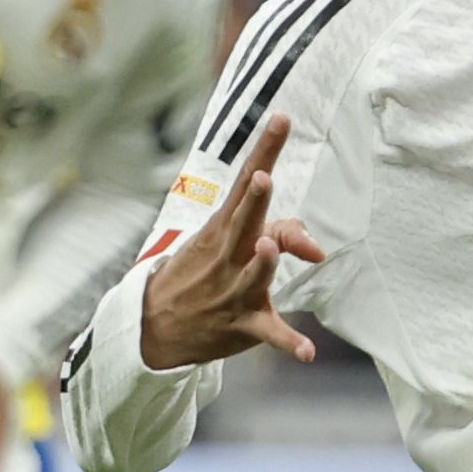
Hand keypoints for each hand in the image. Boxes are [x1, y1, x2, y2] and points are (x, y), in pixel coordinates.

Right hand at [139, 113, 328, 370]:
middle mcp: (228, 254)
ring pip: (255, 273)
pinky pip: (269, 333)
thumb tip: (316, 247)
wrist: (156, 325)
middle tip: (261, 178)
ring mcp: (234, 289)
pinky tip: (308, 352)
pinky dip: (288, 342)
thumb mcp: (228, 244)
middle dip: (253, 200)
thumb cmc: (201, 273)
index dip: (265, 151)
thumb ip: (280, 233)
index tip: (282, 119)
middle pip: (244, 221)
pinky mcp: (243, 323)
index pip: (247, 181)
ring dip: (263, 263)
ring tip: (269, 246)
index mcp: (224, 227)